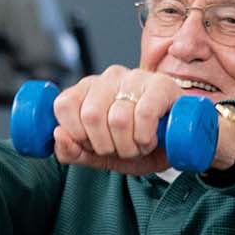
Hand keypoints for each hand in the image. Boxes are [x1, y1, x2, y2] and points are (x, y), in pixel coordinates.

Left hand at [50, 66, 184, 174]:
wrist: (176, 145)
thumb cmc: (134, 145)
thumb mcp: (97, 155)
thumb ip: (72, 151)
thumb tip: (57, 135)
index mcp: (86, 89)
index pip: (64, 105)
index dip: (77, 134)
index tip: (92, 145)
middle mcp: (108, 78)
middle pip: (91, 115)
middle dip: (104, 145)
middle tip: (119, 149)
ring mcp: (136, 78)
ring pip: (118, 118)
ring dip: (128, 145)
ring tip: (137, 146)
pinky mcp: (162, 85)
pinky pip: (144, 114)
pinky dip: (144, 137)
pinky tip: (149, 141)